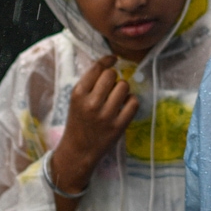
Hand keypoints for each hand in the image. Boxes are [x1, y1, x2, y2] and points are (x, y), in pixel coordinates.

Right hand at [51, 55, 138, 195]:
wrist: (78, 150)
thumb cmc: (78, 121)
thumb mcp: (76, 100)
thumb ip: (90, 83)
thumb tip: (110, 63)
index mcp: (78, 94)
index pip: (97, 68)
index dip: (108, 61)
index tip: (113, 59)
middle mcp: (91, 103)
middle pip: (112, 75)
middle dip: (114, 78)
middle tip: (110, 87)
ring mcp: (106, 115)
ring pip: (124, 87)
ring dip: (123, 89)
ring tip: (117, 97)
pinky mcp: (118, 126)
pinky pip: (134, 103)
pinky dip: (131, 101)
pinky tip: (125, 106)